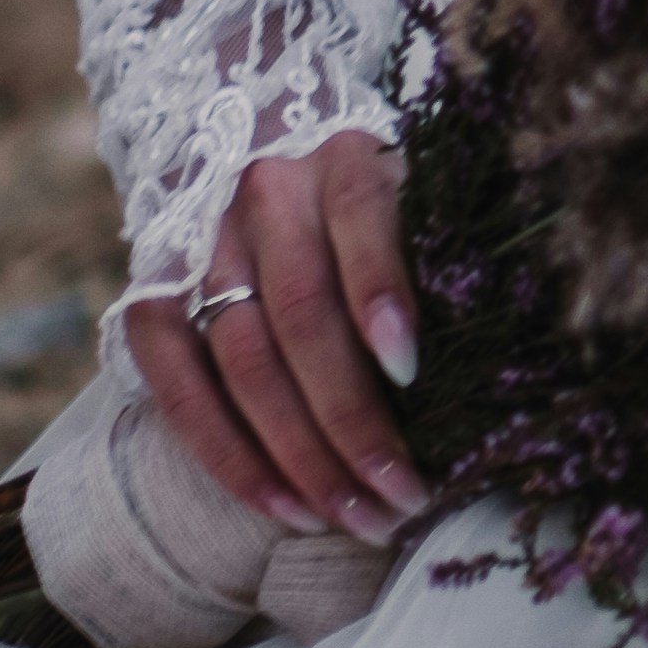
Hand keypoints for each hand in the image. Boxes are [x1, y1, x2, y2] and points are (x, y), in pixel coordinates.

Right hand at [118, 135, 428, 541]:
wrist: (254, 130)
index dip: (381, 293)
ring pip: (241, 362)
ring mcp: (200, 243)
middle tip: (401, 499)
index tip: (410, 372)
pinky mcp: (152, 289)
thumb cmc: (371, 192)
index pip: (360, 218)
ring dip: (297, 455)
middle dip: (351, 421)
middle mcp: (264, 193)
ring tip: (352, 518)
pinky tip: (281, 504)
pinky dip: (227, 452)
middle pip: (300, 316)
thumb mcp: (415, 190)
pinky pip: (176, 382)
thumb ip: (439, 251)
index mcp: (342, 155)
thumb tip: (495, 357)